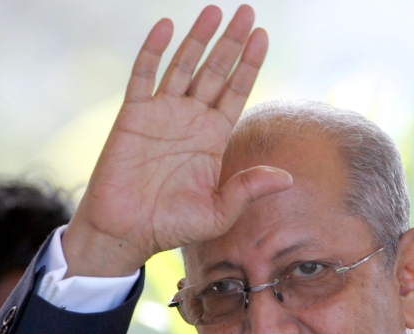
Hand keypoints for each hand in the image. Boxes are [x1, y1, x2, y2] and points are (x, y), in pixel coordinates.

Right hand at [64, 5, 292, 276]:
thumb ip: (249, 189)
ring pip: (184, 65)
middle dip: (231, 42)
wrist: (126, 231)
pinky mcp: (133, 115)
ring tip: (215, 10)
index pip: (236, 92)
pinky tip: (166, 26)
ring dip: (199, 38)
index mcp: (213, 137)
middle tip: (247, 11)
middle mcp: (190, 119)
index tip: (262, 37)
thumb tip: (287, 177)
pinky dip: (153, 50)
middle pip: (216, 71)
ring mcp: (162, 113)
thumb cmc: (173, 225)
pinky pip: (144, 75)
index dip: (249, 65)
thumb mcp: (219, 211)